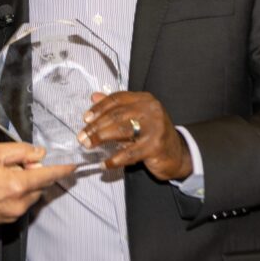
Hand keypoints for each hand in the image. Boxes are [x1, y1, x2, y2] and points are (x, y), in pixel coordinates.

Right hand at [0, 142, 75, 226]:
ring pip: (30, 197)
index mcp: (16, 185)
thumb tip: (39, 154)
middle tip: (18, 165)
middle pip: (40, 186)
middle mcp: (17, 203)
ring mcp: (11, 215)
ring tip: (2, 177)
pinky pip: (19, 205)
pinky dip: (16, 195)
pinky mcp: (5, 221)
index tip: (72, 166)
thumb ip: (20, 151)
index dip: (62, 170)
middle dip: (35, 174)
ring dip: (25, 186)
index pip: (48, 176)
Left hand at [78, 91, 192, 180]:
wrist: (177, 154)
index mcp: (145, 99)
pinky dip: (114, 159)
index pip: (117, 99)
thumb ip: (116, 107)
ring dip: (101, 138)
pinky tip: (104, 164)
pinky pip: (129, 153)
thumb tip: (94, 96)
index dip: (99, 108)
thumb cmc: (153, 134)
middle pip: (117, 115)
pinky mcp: (156, 146)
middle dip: (96, 126)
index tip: (85, 118)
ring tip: (88, 145)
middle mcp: (151, 110)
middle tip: (82, 136)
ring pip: (121, 131)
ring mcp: (155, 128)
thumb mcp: (136, 117)